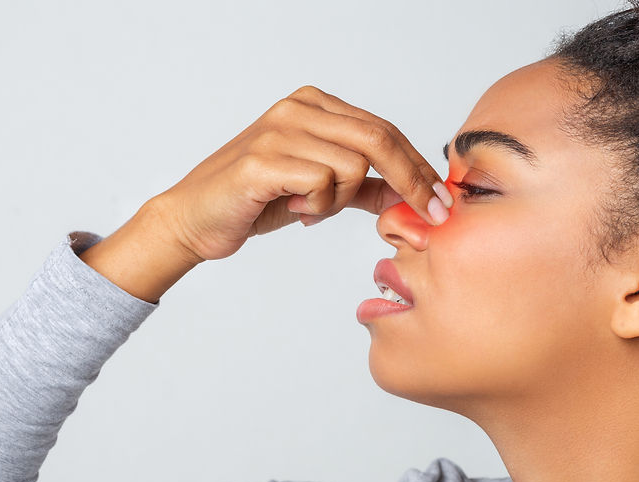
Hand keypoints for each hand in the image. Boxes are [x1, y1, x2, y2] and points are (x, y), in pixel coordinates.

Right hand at [148, 85, 448, 263]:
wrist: (195, 219)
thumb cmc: (258, 202)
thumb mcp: (322, 192)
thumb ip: (364, 188)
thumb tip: (413, 198)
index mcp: (314, 105)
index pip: (384, 130)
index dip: (418, 166)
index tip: (442, 199)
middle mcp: (298, 108)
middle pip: (379, 139)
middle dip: (413, 181)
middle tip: (433, 215)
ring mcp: (278, 129)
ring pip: (352, 167)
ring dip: (342, 201)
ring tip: (311, 209)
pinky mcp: (262, 160)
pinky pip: (322, 183)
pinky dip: (318, 207)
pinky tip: (295, 211)